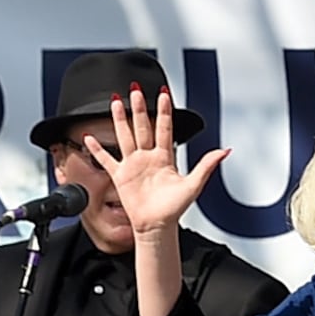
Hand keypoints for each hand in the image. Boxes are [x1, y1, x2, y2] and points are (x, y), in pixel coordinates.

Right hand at [81, 88, 223, 236]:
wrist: (157, 226)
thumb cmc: (174, 209)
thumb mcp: (194, 185)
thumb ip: (207, 165)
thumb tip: (225, 150)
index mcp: (165, 157)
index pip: (164, 128)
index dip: (164, 110)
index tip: (163, 93)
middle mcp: (148, 157)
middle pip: (142, 126)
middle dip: (139, 107)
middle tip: (135, 89)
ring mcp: (133, 165)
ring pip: (124, 136)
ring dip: (119, 119)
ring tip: (114, 102)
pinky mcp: (120, 176)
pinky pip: (106, 160)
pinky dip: (97, 149)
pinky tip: (89, 137)